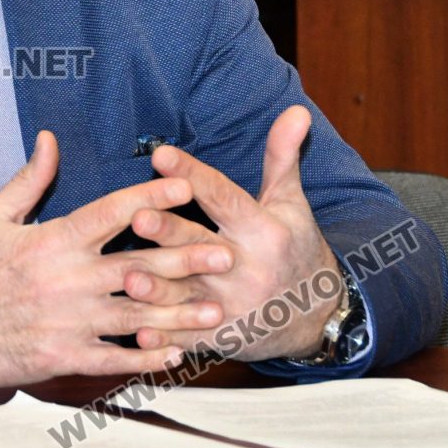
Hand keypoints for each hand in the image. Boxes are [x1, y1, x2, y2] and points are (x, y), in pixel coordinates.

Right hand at [0, 131, 232, 386]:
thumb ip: (30, 179)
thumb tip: (50, 139)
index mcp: (52, 240)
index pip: (111, 212)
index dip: (151, 198)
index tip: (186, 186)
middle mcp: (65, 279)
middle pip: (136, 265)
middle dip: (184, 258)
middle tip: (225, 252)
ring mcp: (66, 321)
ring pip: (134, 316)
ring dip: (178, 313)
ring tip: (216, 309)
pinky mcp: (60, 356)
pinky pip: (112, 357)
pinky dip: (145, 357)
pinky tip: (175, 353)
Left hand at [131, 105, 341, 360]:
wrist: (319, 315)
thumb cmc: (294, 247)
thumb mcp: (292, 202)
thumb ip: (282, 156)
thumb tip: (294, 109)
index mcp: (261, 230)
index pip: (222, 197)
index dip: (192, 175)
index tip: (161, 154)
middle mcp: (246, 267)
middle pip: (200, 246)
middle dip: (168, 234)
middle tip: (137, 218)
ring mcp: (233, 306)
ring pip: (189, 296)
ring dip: (158, 289)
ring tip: (128, 276)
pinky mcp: (224, 337)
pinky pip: (190, 338)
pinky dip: (165, 337)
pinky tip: (137, 330)